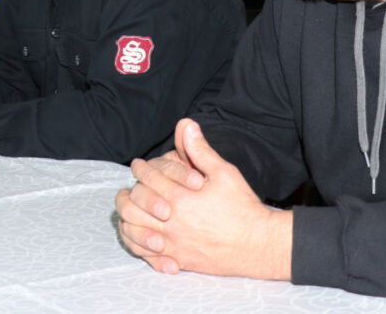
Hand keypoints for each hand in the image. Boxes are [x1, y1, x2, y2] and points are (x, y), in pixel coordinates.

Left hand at [117, 119, 291, 279]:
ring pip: (133, 230)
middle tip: (127, 188)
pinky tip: (137, 235)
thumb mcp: (224, 173)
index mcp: (179, 197)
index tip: (138, 165)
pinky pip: (145, 255)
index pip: (147, 178)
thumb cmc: (242, 207)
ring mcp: (172, 243)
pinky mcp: (177, 259)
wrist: (258, 245)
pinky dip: (136, 244)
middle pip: (133, 204)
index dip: (140, 168)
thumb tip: (186, 125)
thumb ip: (200, 150)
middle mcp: (171, 221)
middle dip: (127, 193)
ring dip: (127, 218)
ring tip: (128, 209)